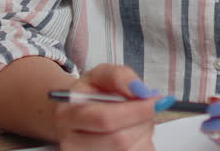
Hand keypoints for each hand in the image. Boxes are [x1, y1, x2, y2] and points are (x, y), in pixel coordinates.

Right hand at [52, 64, 169, 150]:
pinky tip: (135, 132)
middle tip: (149, 108)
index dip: (135, 111)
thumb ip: (119, 76)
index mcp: (67, 114)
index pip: (104, 119)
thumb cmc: (91, 94)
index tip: (152, 101)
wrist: (80, 113)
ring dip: (144, 133)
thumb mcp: (100, 75)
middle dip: (142, 122)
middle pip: (119, 140)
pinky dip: (143, 143)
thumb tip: (139, 91)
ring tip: (138, 119)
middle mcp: (71, 142)